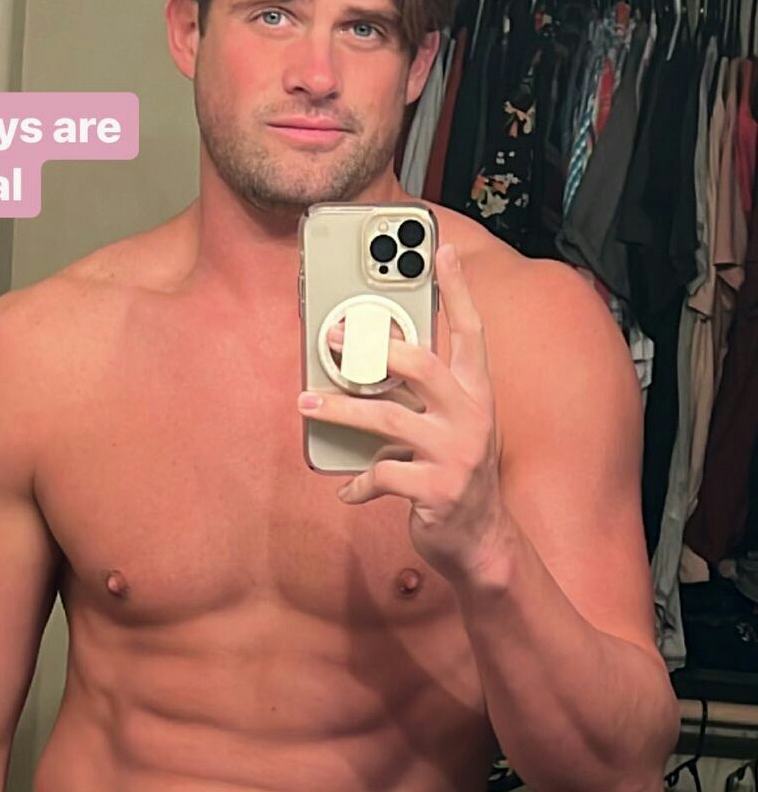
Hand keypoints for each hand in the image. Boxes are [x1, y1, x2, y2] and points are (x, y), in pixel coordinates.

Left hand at [297, 242, 511, 581]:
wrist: (482, 542)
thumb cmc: (456, 475)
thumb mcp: (451, 428)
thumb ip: (421, 398)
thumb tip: (364, 370)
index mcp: (478, 393)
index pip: (471, 331)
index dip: (458, 290)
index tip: (442, 249)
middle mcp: (472, 416)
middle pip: (421, 365)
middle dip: (372, 348)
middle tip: (333, 338)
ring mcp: (456, 454)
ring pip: (387, 419)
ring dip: (340, 412)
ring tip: (307, 405)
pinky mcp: (436, 490)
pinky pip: (383, 475)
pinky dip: (358, 483)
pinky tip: (346, 489)